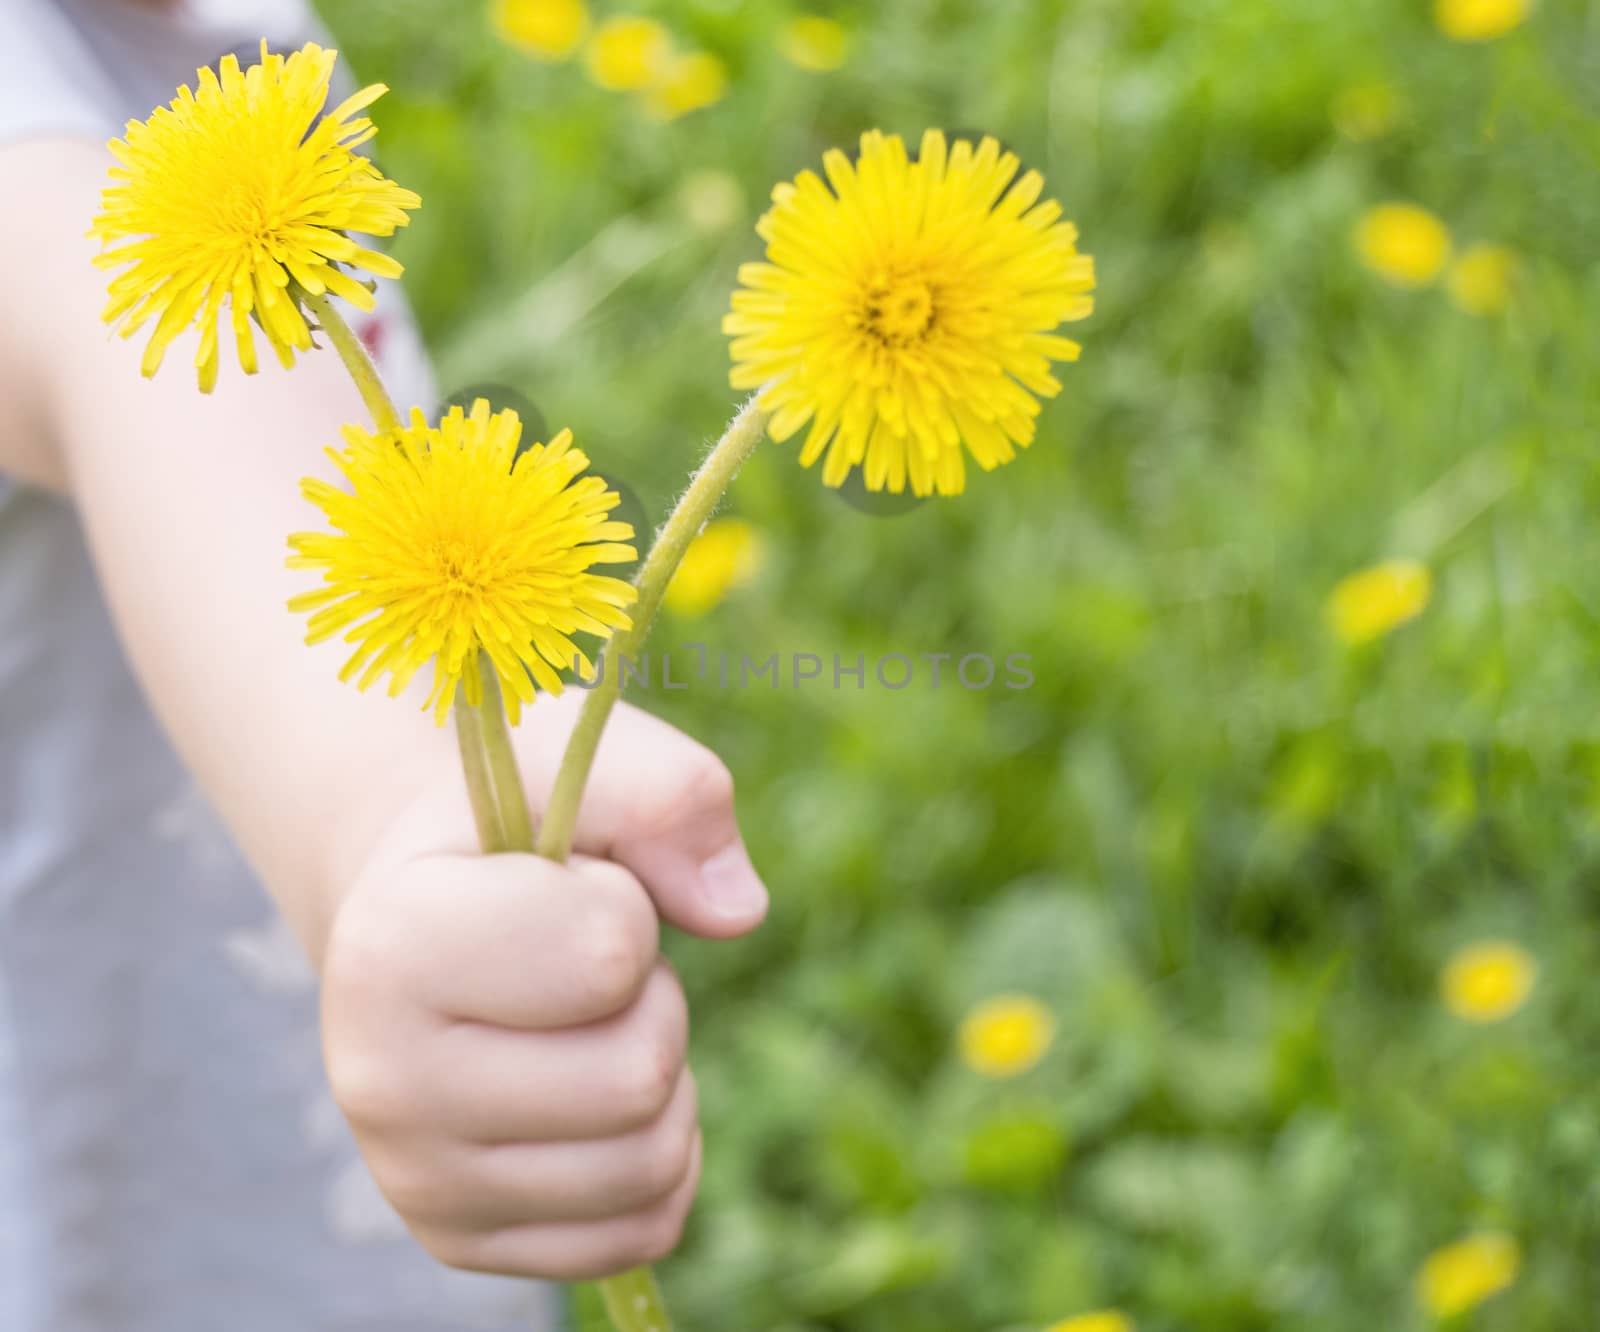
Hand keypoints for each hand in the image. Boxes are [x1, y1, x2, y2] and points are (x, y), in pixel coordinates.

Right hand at [319, 699, 767, 1278]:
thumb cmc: (509, 825)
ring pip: (650, 1162)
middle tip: (586, 962)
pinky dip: (658, 1157)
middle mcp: (378, 1080)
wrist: (412, 907)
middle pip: (640, 1074)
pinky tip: (596, 1094)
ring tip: (584, 1021)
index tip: (566, 883)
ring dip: (660, 1075)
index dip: (625, 903)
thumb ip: (670, 792)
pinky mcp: (462, 1242)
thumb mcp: (579, 758)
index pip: (608, 954)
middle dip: (652, 997)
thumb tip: (738, 911)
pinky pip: (640, 1230)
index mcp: (391, 946)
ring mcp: (415, 1179)